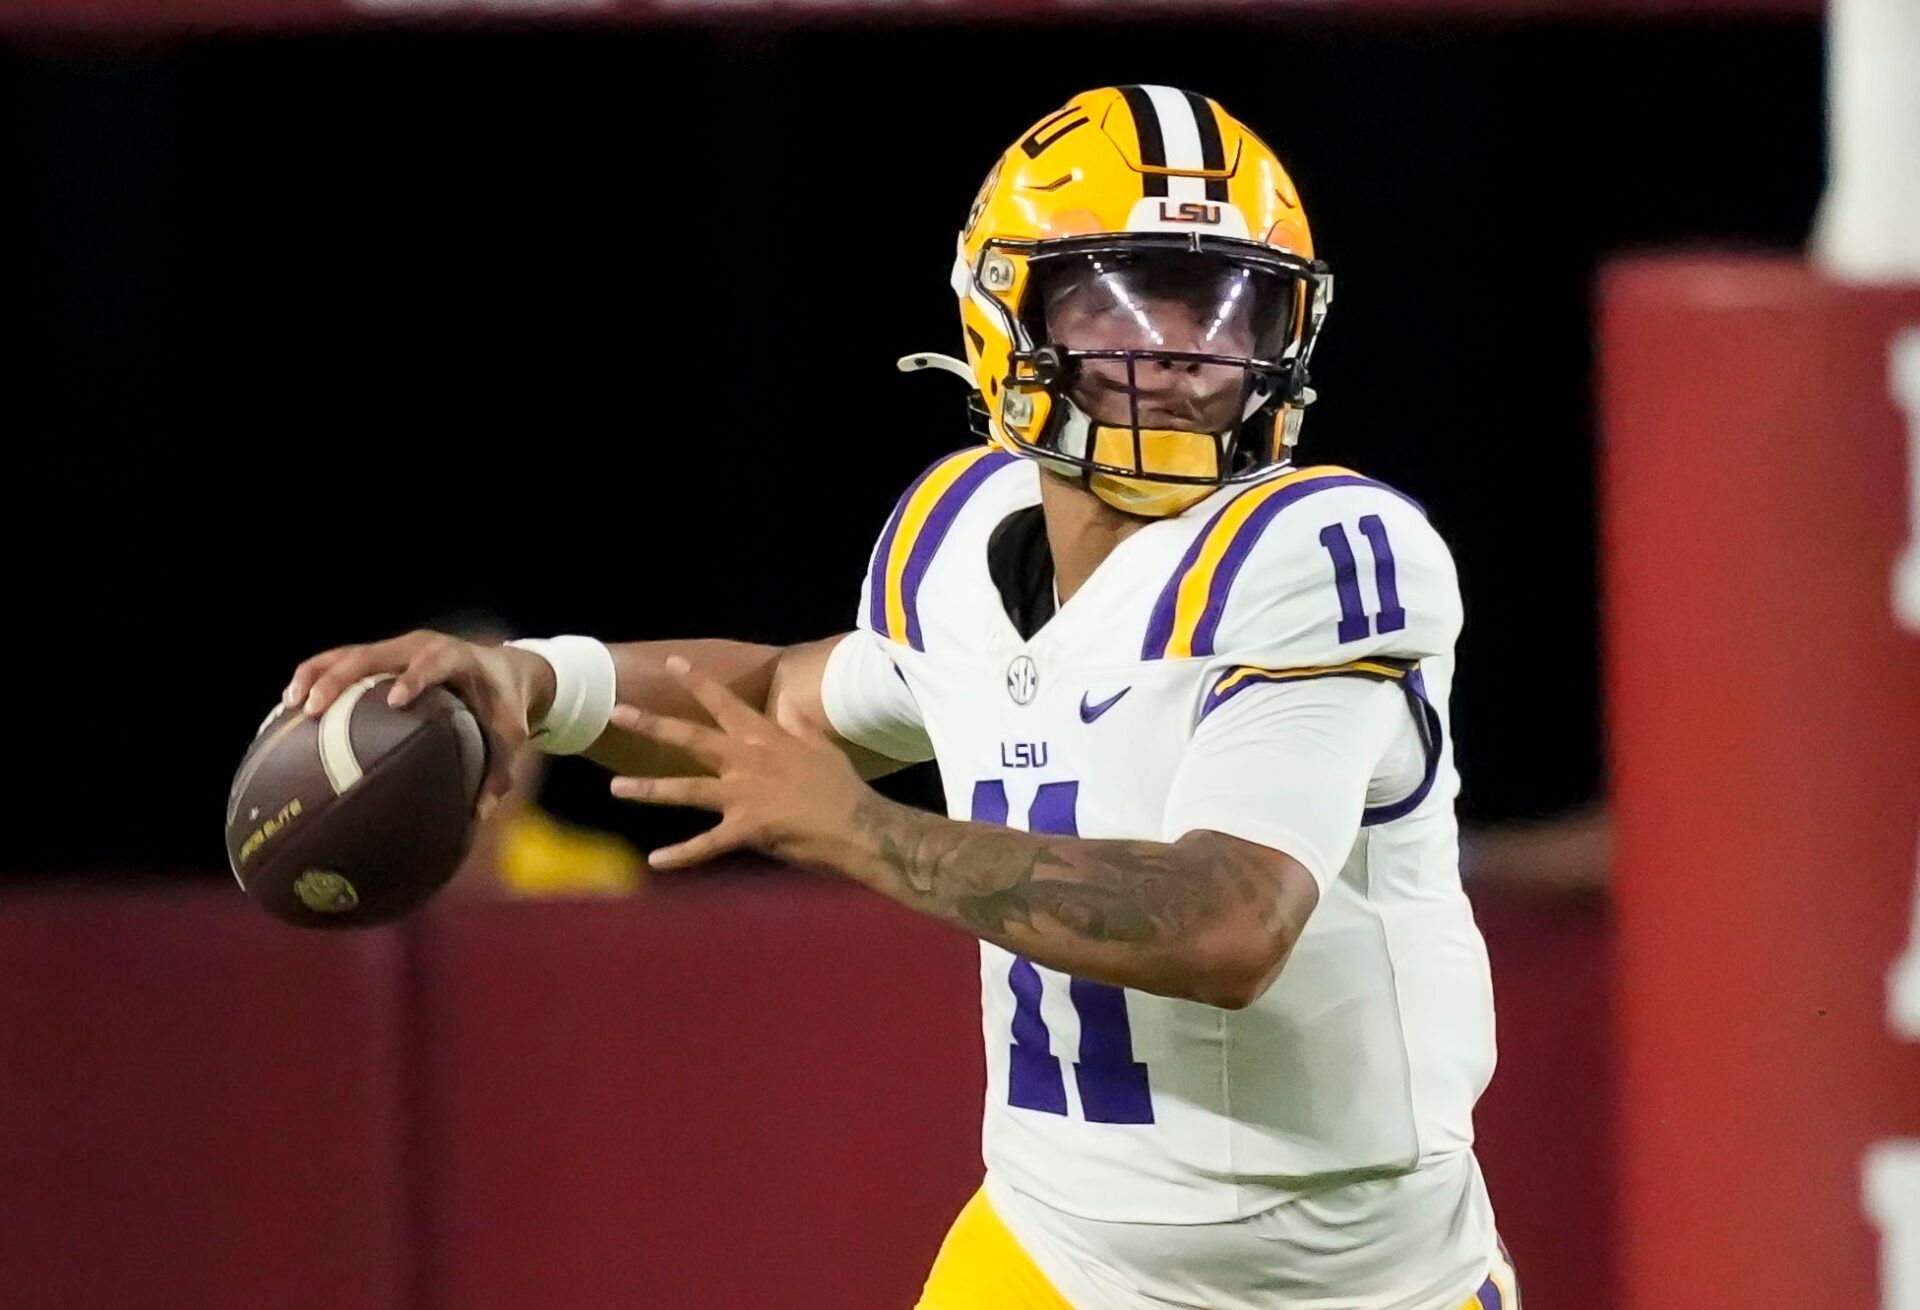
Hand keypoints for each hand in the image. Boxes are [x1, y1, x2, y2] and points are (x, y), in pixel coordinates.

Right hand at [281, 629, 554, 814]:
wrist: (503, 669)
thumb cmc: (504, 704)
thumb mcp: (510, 734)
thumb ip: (499, 771)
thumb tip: (477, 817)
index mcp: (455, 657)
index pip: (432, 662)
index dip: (414, 677)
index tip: (397, 700)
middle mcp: (419, 646)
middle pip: (371, 654)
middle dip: (339, 678)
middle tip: (312, 708)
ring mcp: (395, 648)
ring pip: (345, 653)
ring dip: (314, 675)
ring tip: (288, 705)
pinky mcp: (379, 657)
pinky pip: (339, 662)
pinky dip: (314, 679)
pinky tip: (288, 710)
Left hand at [608, 656, 872, 870]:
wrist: (860, 826)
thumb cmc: (843, 788)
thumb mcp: (823, 748)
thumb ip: (800, 726)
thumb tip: (789, 706)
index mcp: (766, 738)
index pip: (725, 703)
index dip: (698, 682)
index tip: (672, 663)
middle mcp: (748, 761)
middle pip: (691, 738)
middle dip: (652, 724)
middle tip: (618, 712)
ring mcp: (745, 795)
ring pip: (686, 789)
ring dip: (649, 789)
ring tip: (615, 788)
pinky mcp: (748, 830)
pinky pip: (707, 844)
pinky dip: (681, 854)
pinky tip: (655, 860)